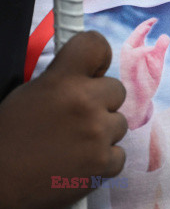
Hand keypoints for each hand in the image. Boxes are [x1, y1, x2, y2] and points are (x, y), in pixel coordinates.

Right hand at [0, 32, 127, 208]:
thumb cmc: (9, 137)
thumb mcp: (29, 95)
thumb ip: (63, 81)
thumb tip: (91, 75)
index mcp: (62, 80)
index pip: (96, 45)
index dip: (98, 56)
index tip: (95, 69)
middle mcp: (85, 102)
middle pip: (117, 90)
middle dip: (102, 102)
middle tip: (79, 117)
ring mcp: (98, 134)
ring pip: (120, 123)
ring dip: (104, 132)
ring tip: (75, 144)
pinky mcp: (105, 163)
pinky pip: (119, 154)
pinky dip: (104, 160)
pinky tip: (81, 163)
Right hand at [119, 18, 169, 128]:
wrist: (138, 99)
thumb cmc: (146, 80)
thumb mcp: (156, 62)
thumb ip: (160, 49)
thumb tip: (165, 35)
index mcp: (135, 49)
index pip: (140, 33)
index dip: (147, 25)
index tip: (155, 19)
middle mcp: (129, 52)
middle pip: (134, 35)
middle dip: (143, 27)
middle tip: (153, 20)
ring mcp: (127, 60)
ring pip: (132, 44)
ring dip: (141, 34)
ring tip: (150, 26)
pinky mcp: (128, 68)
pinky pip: (134, 56)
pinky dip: (142, 51)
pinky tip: (151, 49)